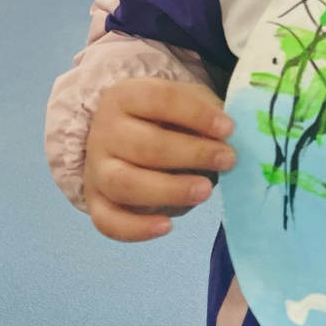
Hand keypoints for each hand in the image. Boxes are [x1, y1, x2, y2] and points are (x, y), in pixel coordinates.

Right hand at [84, 80, 236, 241]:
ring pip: (124, 184)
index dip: (196, 114)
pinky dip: (135, 228)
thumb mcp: (185, 101)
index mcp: (125, 97)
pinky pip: (107, 221)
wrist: (122, 136)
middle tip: (228, 160)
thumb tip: (230, 135)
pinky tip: (167, 226)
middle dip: (191, 154)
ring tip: (206, 190)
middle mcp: (104, 132)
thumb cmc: (164, 118)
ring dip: (168, 190)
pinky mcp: (95, 202)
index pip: (160, 99)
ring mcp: (96, 169)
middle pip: (145, 145)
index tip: (229, 128)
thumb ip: (206, 112)